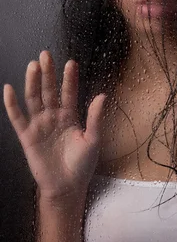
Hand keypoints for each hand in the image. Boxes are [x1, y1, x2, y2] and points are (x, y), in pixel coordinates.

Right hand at [3, 51, 106, 205]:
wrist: (68, 187)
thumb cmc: (82, 165)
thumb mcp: (93, 140)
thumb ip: (95, 118)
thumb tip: (102, 95)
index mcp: (70, 117)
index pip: (69, 92)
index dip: (69, 78)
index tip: (71, 63)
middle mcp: (53, 117)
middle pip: (49, 91)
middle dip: (48, 73)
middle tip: (46, 54)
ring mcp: (40, 125)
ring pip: (34, 99)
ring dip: (33, 83)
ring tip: (33, 66)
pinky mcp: (27, 136)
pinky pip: (18, 118)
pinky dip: (12, 104)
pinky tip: (9, 89)